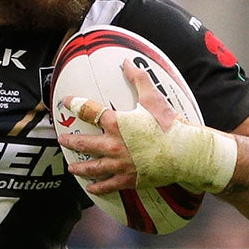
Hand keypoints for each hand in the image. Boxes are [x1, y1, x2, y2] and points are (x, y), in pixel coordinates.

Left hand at [59, 65, 235, 195]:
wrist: (185, 151)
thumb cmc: (170, 124)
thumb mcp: (153, 98)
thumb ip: (138, 79)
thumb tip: (127, 62)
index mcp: (117, 123)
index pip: (89, 111)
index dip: (75, 104)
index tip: (66, 102)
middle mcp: (114, 144)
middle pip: (83, 143)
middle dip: (70, 142)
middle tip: (63, 141)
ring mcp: (119, 164)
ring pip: (92, 167)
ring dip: (79, 167)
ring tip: (72, 168)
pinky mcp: (128, 179)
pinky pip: (107, 185)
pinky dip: (97, 187)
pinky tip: (91, 187)